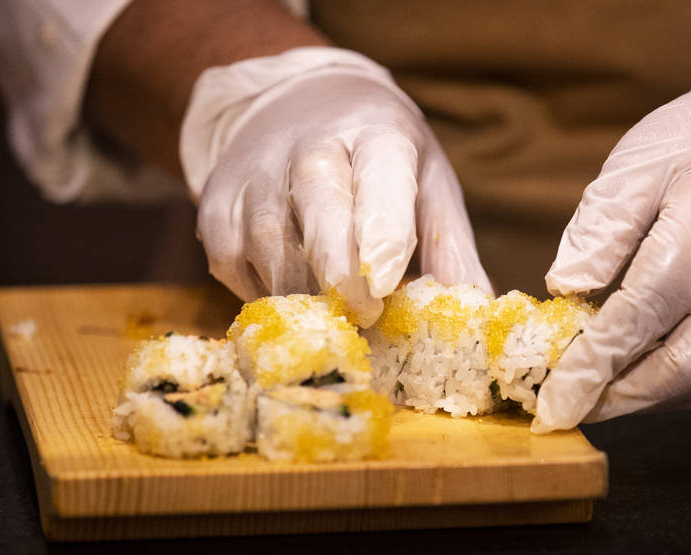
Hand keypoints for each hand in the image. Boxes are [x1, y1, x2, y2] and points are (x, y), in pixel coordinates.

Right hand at [181, 48, 489, 325]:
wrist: (292, 103)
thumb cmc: (376, 158)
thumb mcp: (427, 182)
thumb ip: (450, 249)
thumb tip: (475, 316)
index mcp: (376, 134)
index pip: (379, 182)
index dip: (380, 237)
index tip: (383, 285)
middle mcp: (307, 150)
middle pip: (319, 219)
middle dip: (341, 278)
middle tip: (365, 315)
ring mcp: (253, 182)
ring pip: (275, 257)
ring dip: (308, 300)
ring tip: (337, 314)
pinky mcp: (215, 213)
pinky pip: (237, 273)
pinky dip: (269, 297)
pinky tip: (296, 295)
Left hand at [533, 44, 690, 431]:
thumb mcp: (644, 159)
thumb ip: (602, 226)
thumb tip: (565, 289)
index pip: (637, 321)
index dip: (590, 368)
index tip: (552, 401)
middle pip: (684, 372)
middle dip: (622, 400)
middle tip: (572, 407)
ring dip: (652, 396)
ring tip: (602, 391)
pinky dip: (683, 380)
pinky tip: (647, 366)